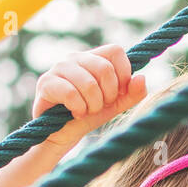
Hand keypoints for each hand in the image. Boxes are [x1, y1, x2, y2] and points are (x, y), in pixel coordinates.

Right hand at [32, 44, 147, 149]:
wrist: (62, 135)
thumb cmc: (88, 116)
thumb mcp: (115, 105)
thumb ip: (132, 93)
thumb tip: (141, 78)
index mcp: (92, 58)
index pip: (115, 51)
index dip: (122, 74)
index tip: (117, 94)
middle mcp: (75, 57)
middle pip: (104, 68)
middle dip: (108, 94)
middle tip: (100, 106)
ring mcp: (59, 68)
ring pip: (88, 83)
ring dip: (93, 105)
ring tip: (87, 112)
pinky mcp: (46, 83)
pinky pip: (71, 94)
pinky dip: (79, 109)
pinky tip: (76, 114)